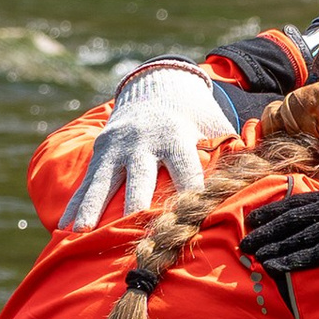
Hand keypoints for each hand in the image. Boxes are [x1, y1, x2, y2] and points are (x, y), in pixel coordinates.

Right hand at [62, 65, 244, 229]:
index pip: (185, 169)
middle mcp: (144, 140)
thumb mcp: (215, 126)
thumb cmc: (195, 117)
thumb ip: (229, 151)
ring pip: (104, 180)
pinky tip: (64, 225)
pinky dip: (75, 203)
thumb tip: (254, 176)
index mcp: (176, 136)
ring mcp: (118, 145)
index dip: (188, 193)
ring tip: (82, 232)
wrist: (158, 86)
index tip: (187, 220)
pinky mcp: (101, 149)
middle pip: (140, 177)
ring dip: (93, 207)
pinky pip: (86, 180)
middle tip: (132, 230)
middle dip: (136, 203)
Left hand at [241, 178, 318, 274]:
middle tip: (244, 241)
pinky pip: (312, 254)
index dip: (272, 211)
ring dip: (272, 245)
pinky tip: (276, 265)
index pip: (294, 203)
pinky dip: (292, 260)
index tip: (253, 217)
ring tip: (252, 254)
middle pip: (288, 220)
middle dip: (265, 230)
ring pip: (295, 236)